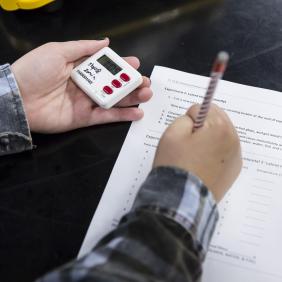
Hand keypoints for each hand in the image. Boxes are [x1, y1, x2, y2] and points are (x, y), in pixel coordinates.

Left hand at [11, 39, 151, 132]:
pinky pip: (107, 116)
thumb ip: (83, 47)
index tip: (135, 64)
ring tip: (147, 95)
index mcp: (79, 68)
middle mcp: (85, 85)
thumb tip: (105, 41)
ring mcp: (86, 102)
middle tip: (146, 83)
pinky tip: (137, 112)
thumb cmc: (34, 71)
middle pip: (113, 85)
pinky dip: (122, 116)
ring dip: (132, 98)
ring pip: (114, 101)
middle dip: (131, 83)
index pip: (105, 66)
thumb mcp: (58, 51)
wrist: (18, 99)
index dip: (121, 65)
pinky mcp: (84, 118)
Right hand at [153, 104, 241, 201]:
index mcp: (221, 127)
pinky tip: (202, 164)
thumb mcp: (172, 133)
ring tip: (195, 155)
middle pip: (217, 119)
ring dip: (209, 138)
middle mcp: (234, 140)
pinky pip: (224, 151)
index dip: (189, 118)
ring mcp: (236, 157)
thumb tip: (195, 119)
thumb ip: (185, 117)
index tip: (183, 133)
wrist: (182, 199)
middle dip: (202, 126)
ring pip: (221, 135)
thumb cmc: (176, 164)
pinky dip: (215, 152)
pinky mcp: (234, 170)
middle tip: (188, 143)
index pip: (204, 107)